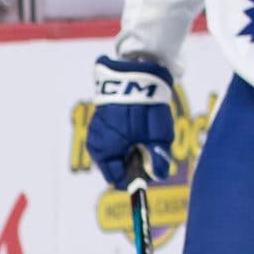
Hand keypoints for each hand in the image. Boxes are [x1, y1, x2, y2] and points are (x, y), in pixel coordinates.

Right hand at [86, 55, 174, 187]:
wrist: (134, 74)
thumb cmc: (146, 108)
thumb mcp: (159, 137)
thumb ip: (158, 160)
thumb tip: (157, 176)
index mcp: (106, 153)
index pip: (118, 180)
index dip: (136, 178)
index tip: (150, 170)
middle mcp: (95, 145)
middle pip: (113, 166)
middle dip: (131, 162)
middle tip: (148, 148)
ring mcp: (94, 131)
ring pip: (111, 151)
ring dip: (126, 148)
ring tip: (141, 132)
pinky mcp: (98, 119)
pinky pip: (109, 136)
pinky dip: (121, 135)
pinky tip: (133, 123)